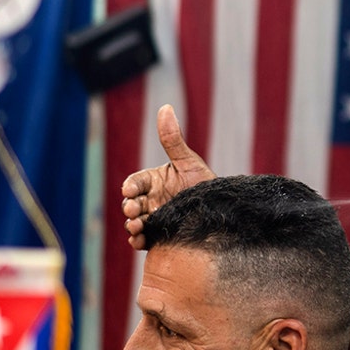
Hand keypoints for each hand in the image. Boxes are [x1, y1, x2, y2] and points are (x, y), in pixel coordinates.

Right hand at [121, 104, 213, 248]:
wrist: (220, 210)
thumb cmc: (202, 182)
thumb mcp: (188, 161)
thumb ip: (172, 139)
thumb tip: (166, 107)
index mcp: (152, 181)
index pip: (135, 182)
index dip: (131, 186)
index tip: (129, 189)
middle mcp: (149, 200)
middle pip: (132, 203)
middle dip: (129, 206)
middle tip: (132, 209)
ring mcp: (153, 218)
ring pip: (135, 222)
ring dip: (132, 225)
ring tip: (136, 227)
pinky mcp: (158, 235)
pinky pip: (144, 239)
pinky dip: (138, 241)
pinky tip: (139, 242)